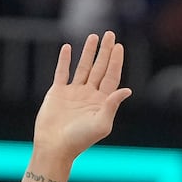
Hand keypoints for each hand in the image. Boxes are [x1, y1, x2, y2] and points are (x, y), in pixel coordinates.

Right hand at [33, 31, 132, 161]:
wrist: (55, 147)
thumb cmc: (80, 140)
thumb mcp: (101, 124)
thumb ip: (112, 105)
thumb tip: (127, 90)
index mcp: (101, 102)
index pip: (111, 76)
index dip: (115, 61)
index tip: (118, 46)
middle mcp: (89, 95)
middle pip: (100, 68)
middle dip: (105, 51)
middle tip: (109, 34)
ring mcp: (73, 93)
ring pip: (83, 68)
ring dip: (88, 52)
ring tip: (93, 37)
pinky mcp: (57, 93)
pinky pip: (61, 73)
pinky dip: (64, 60)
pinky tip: (67, 48)